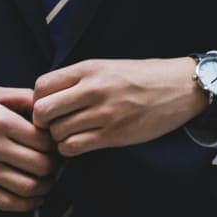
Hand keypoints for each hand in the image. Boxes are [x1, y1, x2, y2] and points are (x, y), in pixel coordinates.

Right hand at [0, 86, 58, 211]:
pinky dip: (27, 205)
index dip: (56, 143)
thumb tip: (49, 106)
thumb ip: (22, 98)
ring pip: (27, 187)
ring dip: (45, 187)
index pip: (43, 140)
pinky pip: (6, 202)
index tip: (56, 143)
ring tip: (48, 180)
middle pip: (41, 165)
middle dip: (54, 166)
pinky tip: (34, 198)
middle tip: (55, 162)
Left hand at [32, 58, 207, 156]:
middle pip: (42, 111)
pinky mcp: (114, 134)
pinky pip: (74, 147)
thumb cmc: (141, 78)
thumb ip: (78, 80)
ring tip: (70, 135)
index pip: (41, 86)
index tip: (48, 108)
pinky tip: (80, 144)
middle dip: (42, 123)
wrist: (180, 87)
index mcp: (88, 69)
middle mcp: (93, 89)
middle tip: (53, 126)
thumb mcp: (107, 67)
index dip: (37, 101)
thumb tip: (46, 98)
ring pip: (57, 133)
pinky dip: (70, 149)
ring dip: (58, 139)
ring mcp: (103, 113)